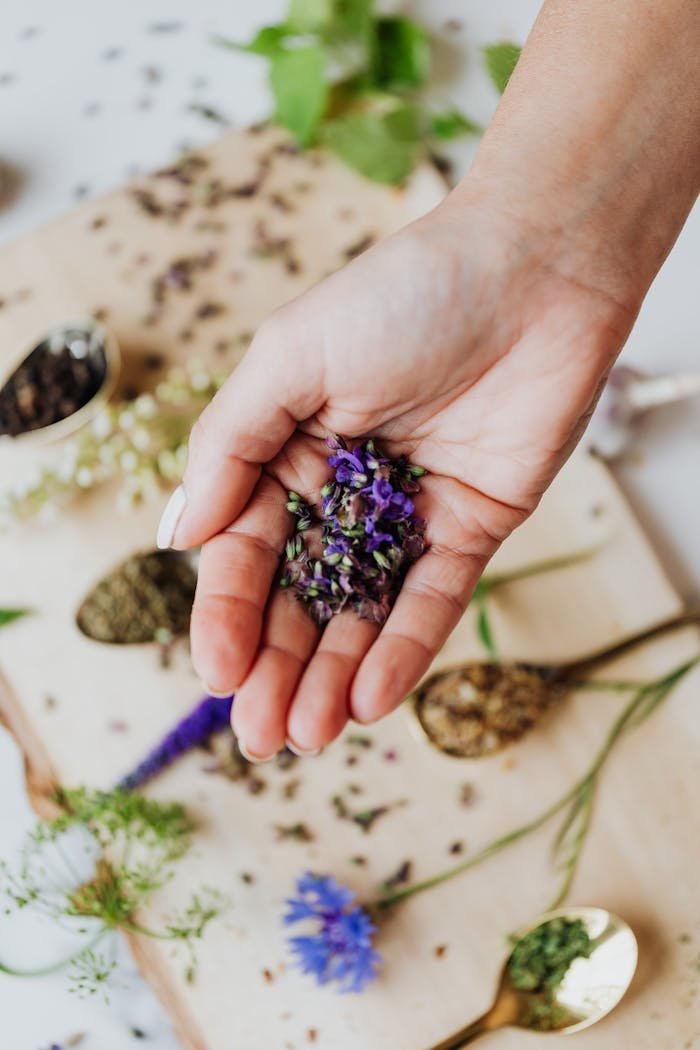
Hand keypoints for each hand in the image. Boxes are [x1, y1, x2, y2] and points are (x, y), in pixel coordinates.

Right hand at [160, 191, 633, 759]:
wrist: (535, 270)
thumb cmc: (403, 295)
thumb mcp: (289, 357)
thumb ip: (230, 447)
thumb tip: (179, 537)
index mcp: (286, 449)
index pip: (245, 548)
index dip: (228, 612)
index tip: (216, 672)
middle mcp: (342, 489)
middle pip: (300, 594)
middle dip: (278, 666)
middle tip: (260, 736)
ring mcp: (406, 514)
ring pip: (361, 609)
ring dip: (332, 674)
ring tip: (307, 734)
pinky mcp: (471, 527)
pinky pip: (431, 597)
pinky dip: (403, 646)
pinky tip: (370, 696)